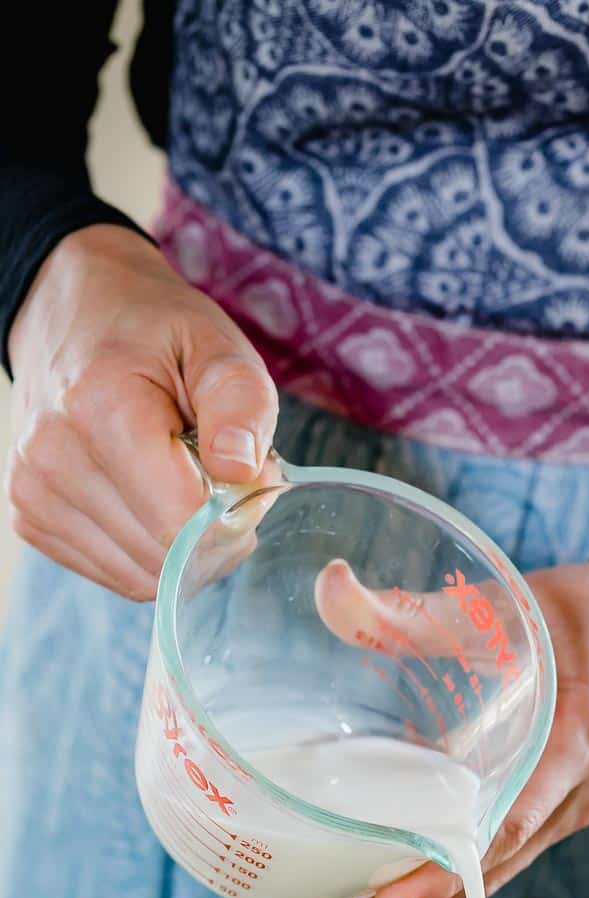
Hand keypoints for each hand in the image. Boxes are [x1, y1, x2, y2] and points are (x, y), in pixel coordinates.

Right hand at [6, 224, 277, 599]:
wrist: (75, 316)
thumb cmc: (155, 334)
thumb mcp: (216, 347)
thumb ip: (241, 404)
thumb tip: (240, 471)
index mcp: (100, 407)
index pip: (180, 522)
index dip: (231, 518)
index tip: (243, 481)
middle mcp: (52, 456)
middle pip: (162, 556)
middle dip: (209, 534)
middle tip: (216, 476)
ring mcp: (33, 491)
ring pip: (140, 576)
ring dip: (179, 546)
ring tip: (179, 482)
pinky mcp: (31, 517)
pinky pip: (116, 573)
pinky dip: (146, 550)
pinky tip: (147, 498)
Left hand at [296, 558, 588, 897]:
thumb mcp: (511, 603)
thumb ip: (420, 608)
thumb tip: (330, 587)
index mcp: (575, 742)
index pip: (503, 829)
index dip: (440, 873)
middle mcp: (574, 796)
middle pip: (482, 878)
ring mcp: (567, 813)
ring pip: (485, 879)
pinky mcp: (554, 815)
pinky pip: (494, 859)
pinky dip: (440, 875)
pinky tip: (383, 874)